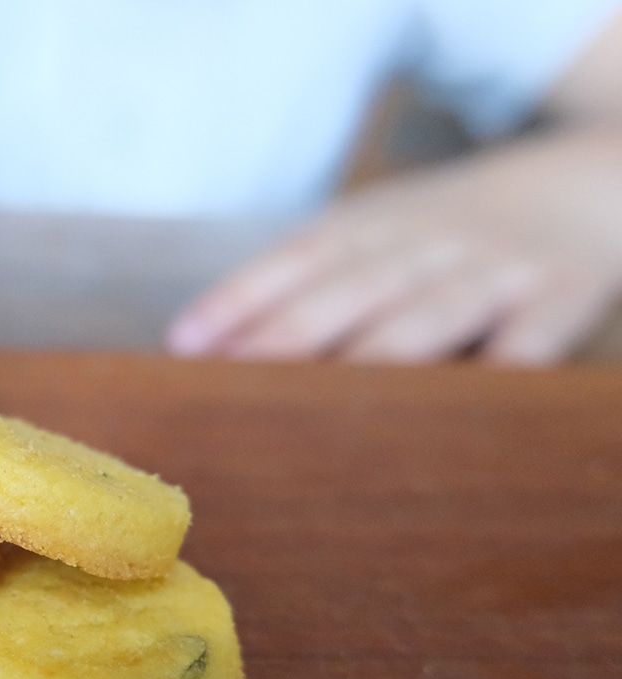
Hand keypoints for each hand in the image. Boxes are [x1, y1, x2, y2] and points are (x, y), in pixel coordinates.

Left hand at [166, 160, 621, 364]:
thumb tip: (202, 347)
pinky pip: (530, 337)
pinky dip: (502, 366)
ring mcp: (493, 270)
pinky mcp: (560, 295)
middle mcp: (424, 244)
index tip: (186, 345)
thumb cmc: (442, 235)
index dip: (239, 300)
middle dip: (289, 337)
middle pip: (349, 291)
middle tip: (235, 384)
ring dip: (374, 358)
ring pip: (428, 315)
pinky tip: (463, 402)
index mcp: (370, 227)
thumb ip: (303, 284)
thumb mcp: (374, 234)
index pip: (293, 262)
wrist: (578, 185)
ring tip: (323, 407)